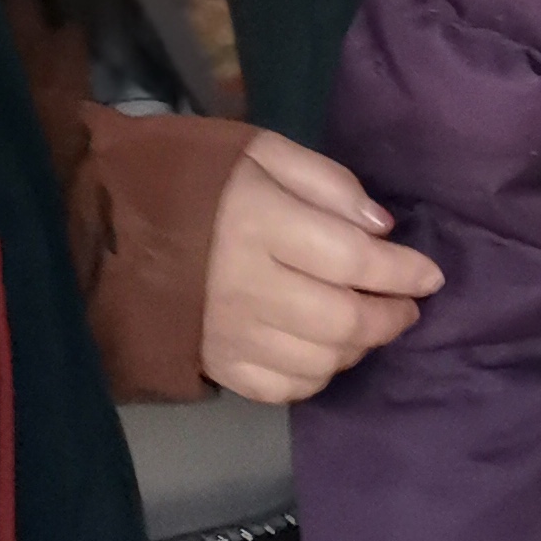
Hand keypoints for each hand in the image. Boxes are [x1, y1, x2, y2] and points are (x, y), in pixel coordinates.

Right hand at [200, 131, 446, 401]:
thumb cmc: (198, 181)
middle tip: (407, 305)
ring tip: (370, 322)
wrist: (109, 226)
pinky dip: (318, 374)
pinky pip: (283, 388)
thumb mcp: (262, 152)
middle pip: (342, 321)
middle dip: (391, 317)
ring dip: (360, 347)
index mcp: (260, 225)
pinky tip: (326, 349)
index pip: (352, 260)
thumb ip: (328, 183)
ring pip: (320, 361)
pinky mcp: (216, 365)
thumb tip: (382, 227)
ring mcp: (229, 335)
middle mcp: (246, 288)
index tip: (431, 275)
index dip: (403, 272)